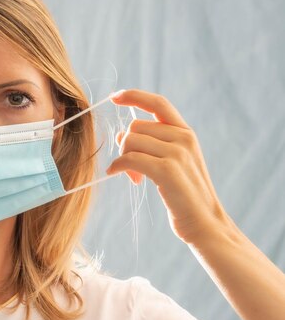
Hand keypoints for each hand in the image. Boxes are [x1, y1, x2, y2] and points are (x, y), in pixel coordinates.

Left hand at [106, 88, 229, 244]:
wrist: (205, 223)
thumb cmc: (184, 195)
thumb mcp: (173, 163)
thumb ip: (153, 145)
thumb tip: (121, 135)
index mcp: (186, 133)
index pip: (158, 103)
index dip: (134, 96)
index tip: (115, 96)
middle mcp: (184, 138)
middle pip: (135, 127)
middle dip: (125, 146)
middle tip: (130, 168)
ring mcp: (178, 153)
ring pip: (130, 141)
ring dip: (122, 159)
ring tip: (134, 177)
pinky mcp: (167, 170)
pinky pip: (129, 158)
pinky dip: (118, 166)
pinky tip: (119, 175)